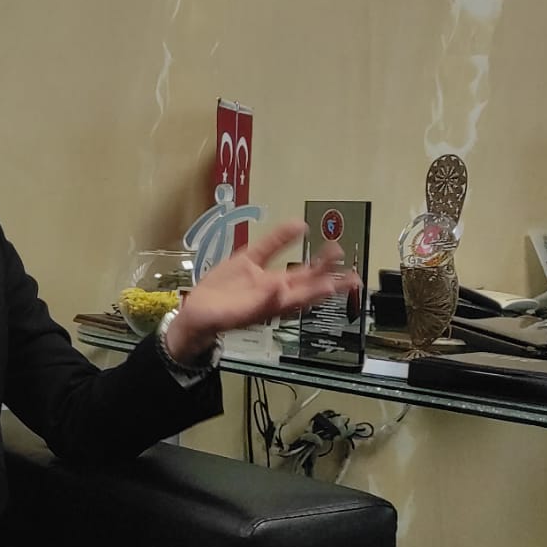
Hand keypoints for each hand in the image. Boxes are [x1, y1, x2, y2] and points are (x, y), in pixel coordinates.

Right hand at [163, 220, 360, 362]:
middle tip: (352, 267)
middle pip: (309, 282)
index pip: (307, 297)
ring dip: (315, 258)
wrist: (194, 314)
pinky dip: (282, 237)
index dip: (326, 290)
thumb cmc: (215, 321)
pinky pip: (268, 248)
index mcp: (275, 305)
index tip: (345, 282)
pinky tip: (297, 226)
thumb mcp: (237, 314)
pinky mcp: (247, 263)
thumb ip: (260, 301)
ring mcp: (262, 275)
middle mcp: (274, 290)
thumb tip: (281, 287)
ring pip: (295, 266)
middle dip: (330, 275)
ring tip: (335, 248)